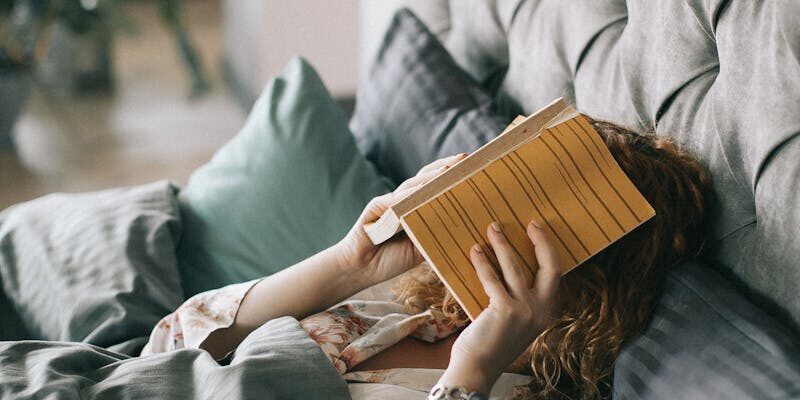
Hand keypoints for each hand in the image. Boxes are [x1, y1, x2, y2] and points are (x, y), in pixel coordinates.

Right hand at [335, 153, 466, 285]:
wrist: (362, 269)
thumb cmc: (392, 259)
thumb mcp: (421, 248)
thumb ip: (436, 236)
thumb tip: (464, 232)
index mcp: (416, 208)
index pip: (436, 186)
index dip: (452, 177)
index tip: (473, 169)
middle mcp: (403, 200)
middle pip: (426, 178)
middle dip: (445, 167)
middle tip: (465, 159)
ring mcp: (389, 201)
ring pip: (412, 185)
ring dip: (430, 177)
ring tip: (448, 170)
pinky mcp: (375, 207)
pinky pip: (394, 200)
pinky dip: (407, 196)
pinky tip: (420, 191)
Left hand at [438, 221, 560, 394]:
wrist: (478, 368)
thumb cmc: (490, 343)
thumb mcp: (515, 322)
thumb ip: (520, 301)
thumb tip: (508, 268)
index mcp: (546, 311)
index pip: (555, 274)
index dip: (548, 250)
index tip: (537, 230)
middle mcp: (541, 310)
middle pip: (549, 267)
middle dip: (540, 241)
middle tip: (528, 223)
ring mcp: (525, 310)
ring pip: (515, 267)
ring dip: (502, 244)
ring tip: (492, 229)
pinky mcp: (505, 310)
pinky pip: (492, 278)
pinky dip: (482, 262)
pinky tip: (475, 251)